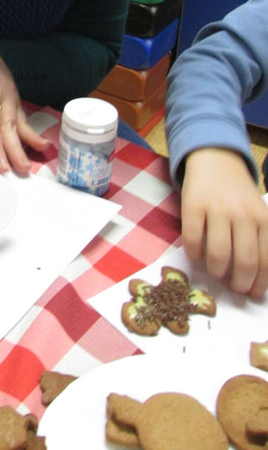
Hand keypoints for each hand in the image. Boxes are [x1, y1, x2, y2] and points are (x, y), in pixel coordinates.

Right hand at [181, 147, 267, 297]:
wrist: (216, 159)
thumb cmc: (238, 194)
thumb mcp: (259, 213)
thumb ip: (260, 240)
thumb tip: (256, 279)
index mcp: (263, 219)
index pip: (266, 261)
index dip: (259, 284)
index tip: (252, 293)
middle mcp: (243, 214)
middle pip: (245, 262)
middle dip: (239, 283)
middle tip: (233, 287)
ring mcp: (217, 209)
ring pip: (219, 255)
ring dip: (216, 272)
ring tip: (215, 272)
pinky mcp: (193, 205)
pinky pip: (193, 240)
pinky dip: (194, 255)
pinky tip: (197, 256)